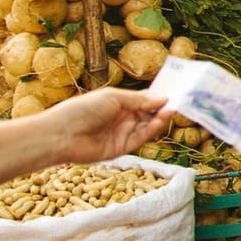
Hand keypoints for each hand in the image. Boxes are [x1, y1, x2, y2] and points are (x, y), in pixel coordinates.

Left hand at [35, 88, 171, 163]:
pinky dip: (152, 129)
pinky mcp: (121, 148)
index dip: (157, 97)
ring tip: (171, 110)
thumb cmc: (82, 110)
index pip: (143, 100)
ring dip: (160, 118)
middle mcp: (122, 118)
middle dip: (162, 108)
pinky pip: (141, 138)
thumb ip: (140, 100)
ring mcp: (122, 133)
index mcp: (118, 103)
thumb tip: (163, 99)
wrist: (62, 135)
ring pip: (147, 126)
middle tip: (179, 102)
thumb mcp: (113, 98)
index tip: (174, 92)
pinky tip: (160, 120)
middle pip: (148, 113)